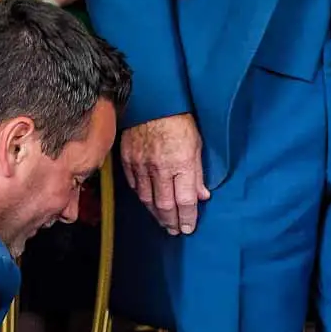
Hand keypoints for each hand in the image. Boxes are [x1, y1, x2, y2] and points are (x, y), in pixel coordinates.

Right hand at [120, 113, 209, 233]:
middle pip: (165, 205)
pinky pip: (134, 185)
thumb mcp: (197, 145)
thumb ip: (198, 173)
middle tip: (173, 231)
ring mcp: (141, 165)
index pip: (185, 201)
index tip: (188, 229)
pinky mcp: (128, 159)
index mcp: (182, 164)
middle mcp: (161, 168)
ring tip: (162, 222)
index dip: (187, 218)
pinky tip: (147, 202)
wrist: (153, 100)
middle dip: (170, 221)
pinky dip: (141, 196)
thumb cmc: (180, 120)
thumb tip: (202, 196)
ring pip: (147, 199)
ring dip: (155, 214)